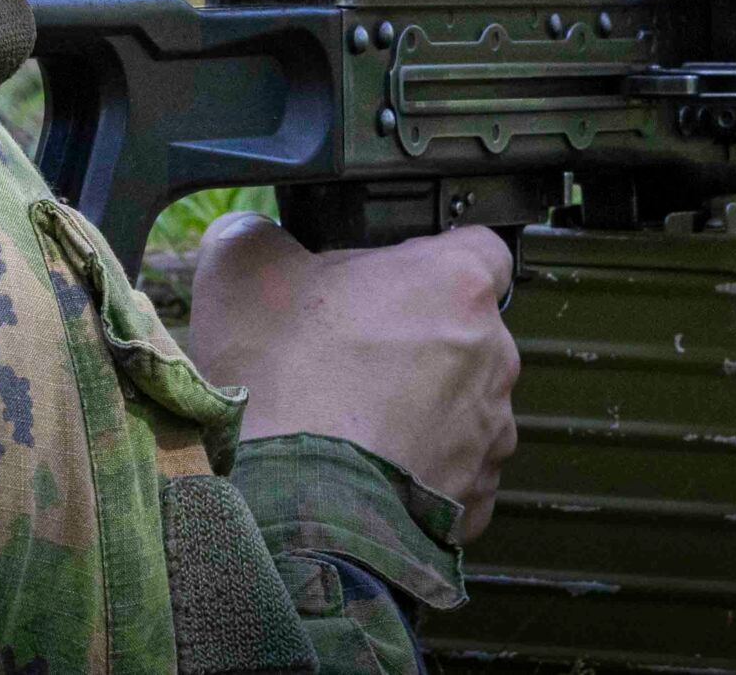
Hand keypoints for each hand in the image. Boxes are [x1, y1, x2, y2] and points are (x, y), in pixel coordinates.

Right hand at [188, 213, 518, 540]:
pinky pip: (454, 469)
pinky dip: (419, 468)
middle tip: (350, 351)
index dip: (431, 260)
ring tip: (352, 418)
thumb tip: (252, 238)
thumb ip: (257, 235)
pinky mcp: (476, 494)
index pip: (479, 247)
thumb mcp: (243, 269)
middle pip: (466, 328)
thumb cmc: (281, 379)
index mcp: (455, 282)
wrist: (291, 501)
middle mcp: (493, 353)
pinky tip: (366, 467)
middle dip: (419, 336)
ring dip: (422, 405)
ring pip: (463, 402)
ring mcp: (490, 430)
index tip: (390, 278)